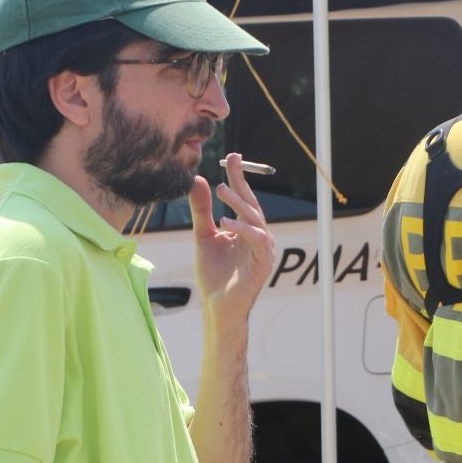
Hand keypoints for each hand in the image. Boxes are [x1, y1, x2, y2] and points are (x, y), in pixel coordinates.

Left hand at [190, 154, 275, 330]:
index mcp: (246, 229)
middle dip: (242, 183)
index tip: (232, 155)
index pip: (243, 198)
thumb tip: (198, 180)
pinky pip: (258, 240)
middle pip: (252, 204)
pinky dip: (244, 229)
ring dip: (240, 204)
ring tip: (222, 191)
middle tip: (229, 164)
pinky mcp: (263, 263)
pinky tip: (226, 222)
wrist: (217, 307)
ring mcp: (263, 250)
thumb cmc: (213, 275)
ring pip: (256, 219)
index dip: (238, 177)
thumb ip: (202, 211)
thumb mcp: (203, 236)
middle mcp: (258, 236)